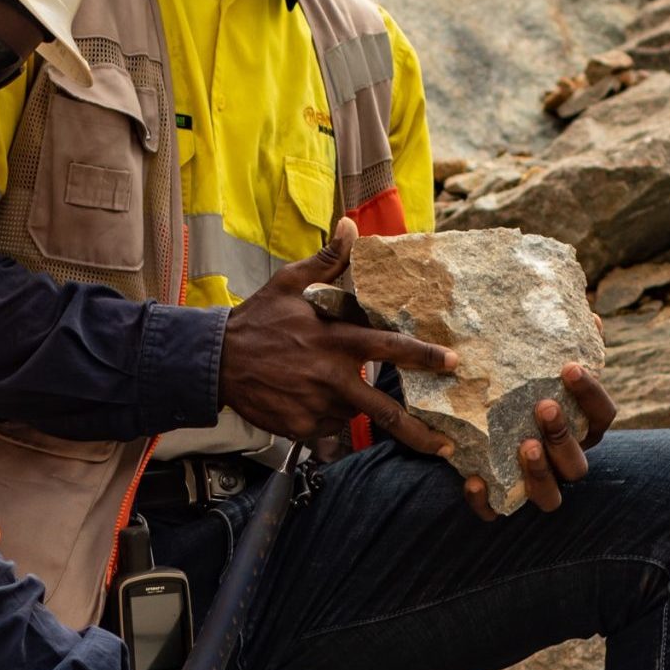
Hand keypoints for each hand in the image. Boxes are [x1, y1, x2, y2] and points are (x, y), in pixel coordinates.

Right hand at [219, 217, 457, 457]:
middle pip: (385, 410)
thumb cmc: (256, 320)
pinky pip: (327, 426)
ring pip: (353, 413)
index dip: (425, 356)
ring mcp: (316, 406)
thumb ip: (327, 261)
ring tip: (328, 385)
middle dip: (420, 431)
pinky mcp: (300, 427)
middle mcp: (331, 377)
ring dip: (354, 404)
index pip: (391, 347)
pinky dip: (327, 416)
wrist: (215, 361)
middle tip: (445, 444)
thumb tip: (350, 226)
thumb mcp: (289, 282)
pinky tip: (307, 397)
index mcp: (335, 340)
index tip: (454, 363)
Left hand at [463, 361, 616, 521]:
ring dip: (540, 474)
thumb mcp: (536, 367)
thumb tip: (589, 316)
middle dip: (564, 436)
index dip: (591, 394)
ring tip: (523, 445)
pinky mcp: (501, 498)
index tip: (568, 366)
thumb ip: (558, 345)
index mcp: (581, 428)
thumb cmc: (521, 389)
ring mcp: (535, 484)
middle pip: (579, 463)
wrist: (478, 423)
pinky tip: (473, 480)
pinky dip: (487, 501)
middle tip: (543, 406)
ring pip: (551, 497)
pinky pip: (498, 511)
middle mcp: (563, 460)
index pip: (603, 416)